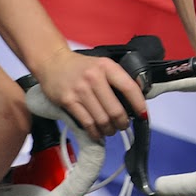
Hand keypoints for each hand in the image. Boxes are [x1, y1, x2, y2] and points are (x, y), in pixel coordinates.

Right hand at [32, 50, 146, 142]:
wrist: (52, 62)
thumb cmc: (80, 66)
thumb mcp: (102, 64)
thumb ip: (118, 78)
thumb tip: (137, 97)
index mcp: (106, 66)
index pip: (129, 87)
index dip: (139, 104)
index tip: (143, 115)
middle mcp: (94, 77)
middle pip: (115, 110)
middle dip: (122, 122)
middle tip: (123, 125)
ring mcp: (80, 90)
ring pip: (102, 119)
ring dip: (109, 130)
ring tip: (110, 130)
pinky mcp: (68, 101)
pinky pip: (87, 123)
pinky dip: (95, 132)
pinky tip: (98, 133)